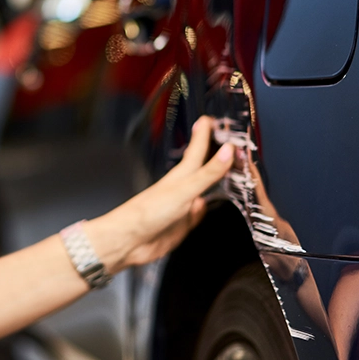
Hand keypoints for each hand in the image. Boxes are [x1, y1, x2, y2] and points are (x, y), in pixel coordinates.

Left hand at [89, 116, 232, 271]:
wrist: (130, 240)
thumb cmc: (149, 212)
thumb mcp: (184, 190)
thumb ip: (208, 173)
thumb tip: (228, 151)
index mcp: (182, 174)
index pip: (198, 148)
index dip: (205, 133)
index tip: (211, 118)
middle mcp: (184, 187)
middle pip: (203, 167)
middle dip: (215, 154)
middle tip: (227, 142)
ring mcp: (184, 205)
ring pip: (204, 189)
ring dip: (214, 180)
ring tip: (225, 170)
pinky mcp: (183, 223)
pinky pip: (200, 212)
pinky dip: (207, 207)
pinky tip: (209, 206)